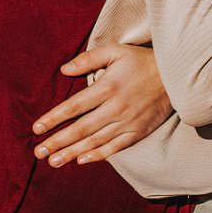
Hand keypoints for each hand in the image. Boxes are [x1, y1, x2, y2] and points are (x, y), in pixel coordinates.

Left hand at [31, 44, 170, 166]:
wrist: (174, 75)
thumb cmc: (141, 60)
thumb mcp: (115, 51)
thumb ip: (89, 59)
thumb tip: (64, 69)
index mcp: (107, 86)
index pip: (74, 106)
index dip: (54, 118)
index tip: (37, 128)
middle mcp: (115, 108)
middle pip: (81, 128)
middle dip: (57, 141)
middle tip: (38, 152)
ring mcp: (127, 122)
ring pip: (94, 141)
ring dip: (72, 152)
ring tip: (54, 161)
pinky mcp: (138, 132)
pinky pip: (114, 147)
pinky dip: (97, 155)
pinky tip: (81, 160)